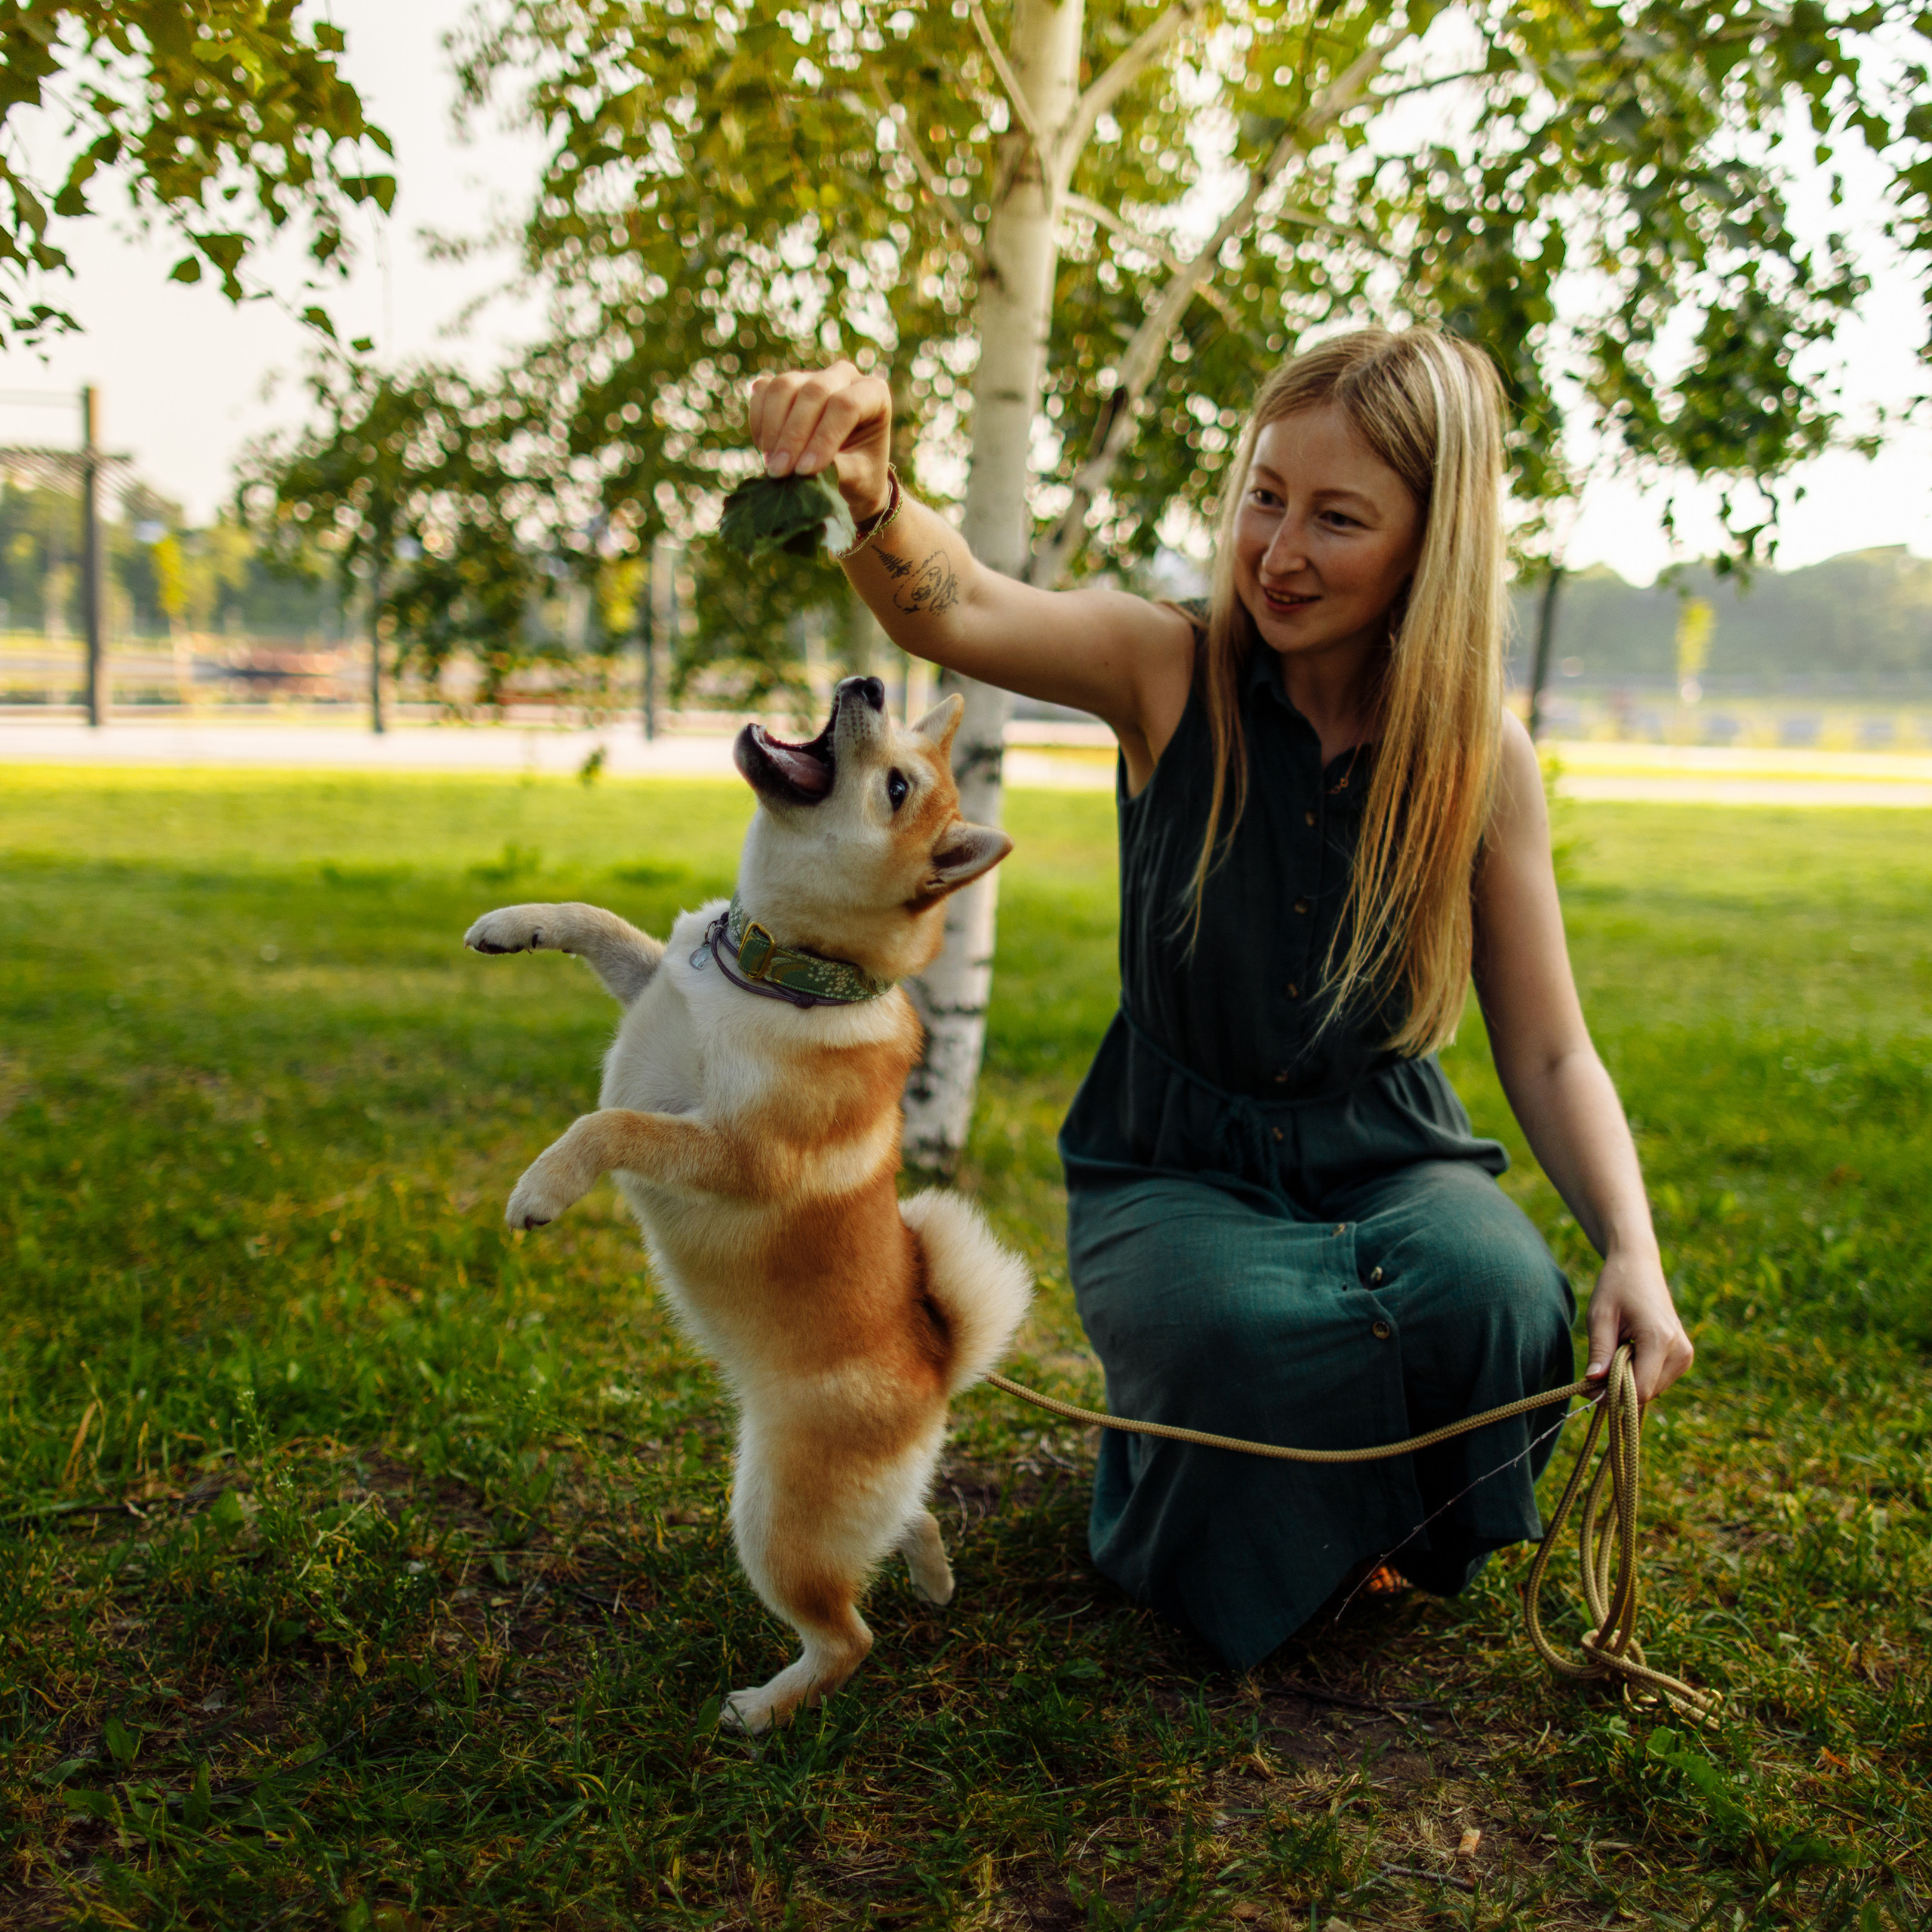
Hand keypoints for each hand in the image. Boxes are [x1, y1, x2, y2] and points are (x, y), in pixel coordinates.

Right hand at [747, 361, 892, 519]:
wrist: (848, 471)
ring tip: (772, 464)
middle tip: (780, 472)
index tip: (805, 471)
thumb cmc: (861, 473)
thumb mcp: (859, 478)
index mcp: (874, 393)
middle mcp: (844, 375)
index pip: (846, 405)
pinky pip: (764, 390)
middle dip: (793, 435)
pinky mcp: (787, 384)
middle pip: (814, 391)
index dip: (823, 438)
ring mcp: (813, 374)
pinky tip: (765, 449)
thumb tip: (803, 467)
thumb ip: (839, 470)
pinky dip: (758, 420)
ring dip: (772, 428)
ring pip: (784, 386)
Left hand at [1584, 1246, 1693, 1403]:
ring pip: (1652, 1390)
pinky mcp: (1684, 1356)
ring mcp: (1685, 1355)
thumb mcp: (1600, 1316)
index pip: (1640, 1390)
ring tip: (1614, 1351)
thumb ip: (1599, 1350)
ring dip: (1628, 1381)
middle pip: (1646, 1393)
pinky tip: (1627, 1352)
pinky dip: (1638, 1374)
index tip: (1587, 1388)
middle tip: (1595, 1368)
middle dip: (1618, 1389)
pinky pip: (1658, 1380)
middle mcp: (1680, 1351)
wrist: (1639, 1267)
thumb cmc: (1616, 1286)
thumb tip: (1592, 1383)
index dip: (1612, 1395)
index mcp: (1660, 1339)